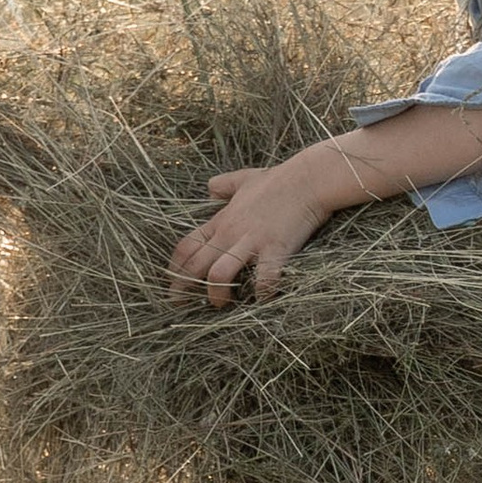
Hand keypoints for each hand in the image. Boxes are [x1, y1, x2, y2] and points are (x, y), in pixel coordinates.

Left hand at [167, 158, 329, 306]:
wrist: (309, 179)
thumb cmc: (279, 179)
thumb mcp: (244, 178)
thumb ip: (224, 185)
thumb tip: (210, 187)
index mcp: (222, 220)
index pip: (186, 246)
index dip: (174, 268)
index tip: (173, 284)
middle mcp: (231, 233)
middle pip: (195, 265)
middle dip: (183, 288)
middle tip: (182, 304)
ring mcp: (252, 241)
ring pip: (219, 275)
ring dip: (218, 295)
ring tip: (223, 304)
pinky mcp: (275, 249)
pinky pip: (264, 279)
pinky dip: (262, 293)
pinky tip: (263, 299)